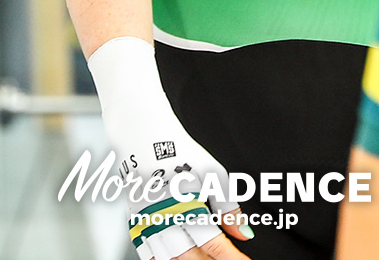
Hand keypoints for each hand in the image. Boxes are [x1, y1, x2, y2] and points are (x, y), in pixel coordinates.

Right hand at [85, 37, 252, 259]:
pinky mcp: (135, 219)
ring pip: (167, 259)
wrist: (140, 131)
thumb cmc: (177, 148)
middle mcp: (163, 215)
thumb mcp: (211, 172)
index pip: (212, 242)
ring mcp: (146, 219)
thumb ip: (228, 207)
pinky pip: (147, 251)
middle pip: (189, 258)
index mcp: (184, 202)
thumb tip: (244, 233)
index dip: (230, 257)